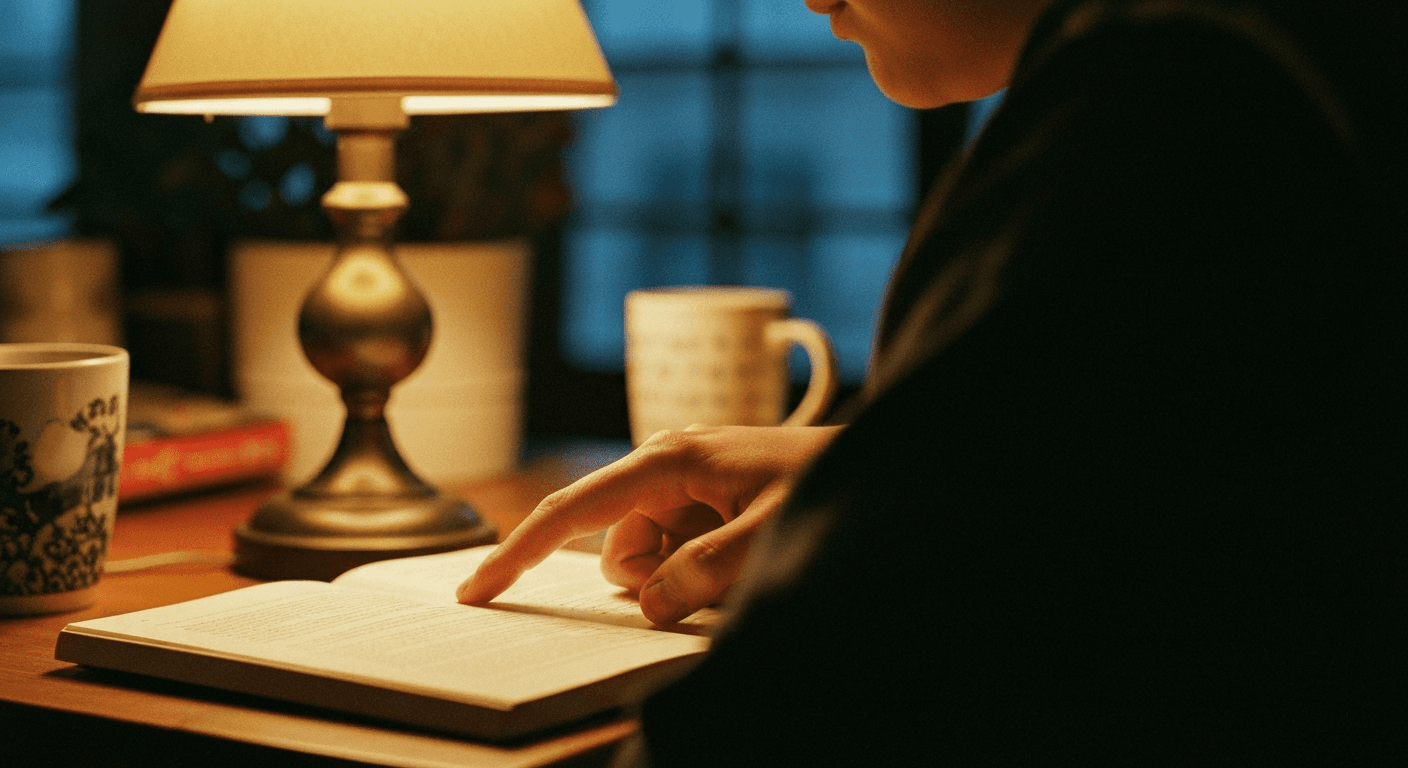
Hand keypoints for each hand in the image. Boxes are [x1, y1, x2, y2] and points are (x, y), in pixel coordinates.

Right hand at [457, 425, 842, 623]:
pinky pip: (674, 554)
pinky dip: (698, 571)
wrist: (880, 459)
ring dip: (682, 578)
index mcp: (669, 459)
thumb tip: (650, 602)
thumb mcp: (771, 533)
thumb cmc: (828, 481)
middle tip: (724, 574)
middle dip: (651, 582)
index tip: (477, 592)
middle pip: (616, 549)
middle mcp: (665, 464)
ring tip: (747, 556)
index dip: (519, 553)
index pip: (573, 510)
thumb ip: (705, 572)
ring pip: (645, 560)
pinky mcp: (701, 499)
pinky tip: (746, 552)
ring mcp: (683, 482)